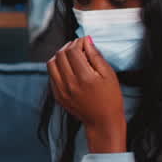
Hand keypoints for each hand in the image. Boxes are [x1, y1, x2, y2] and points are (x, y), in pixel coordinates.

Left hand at [47, 37, 126, 152]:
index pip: (73, 51)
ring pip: (51, 64)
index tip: (85, 40)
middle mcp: (69, 84)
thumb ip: (96, 56)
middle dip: (69, 46)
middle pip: (60, 55)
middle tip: (78, 46)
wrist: (102, 120)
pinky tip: (67, 67)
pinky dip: (57, 67)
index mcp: (84, 77)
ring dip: (60, 55)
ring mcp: (61, 90)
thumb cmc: (110, 98)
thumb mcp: (109, 75)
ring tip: (71, 55)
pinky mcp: (57, 95)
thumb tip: (87, 41)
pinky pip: (51, 75)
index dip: (78, 42)